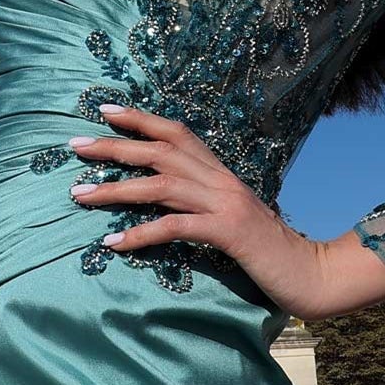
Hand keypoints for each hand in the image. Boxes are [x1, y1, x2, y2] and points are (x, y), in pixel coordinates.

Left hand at [64, 103, 349, 317]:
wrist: (310, 273)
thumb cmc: (267, 251)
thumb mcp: (230, 218)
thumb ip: (201, 203)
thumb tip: (162, 197)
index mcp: (220, 173)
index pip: (176, 133)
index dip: (140, 119)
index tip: (104, 112)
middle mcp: (221, 180)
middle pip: (160, 152)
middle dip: (113, 147)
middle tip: (74, 146)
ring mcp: (225, 204)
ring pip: (161, 184)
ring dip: (115, 189)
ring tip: (79, 194)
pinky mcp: (228, 233)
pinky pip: (175, 227)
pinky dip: (140, 233)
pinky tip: (113, 242)